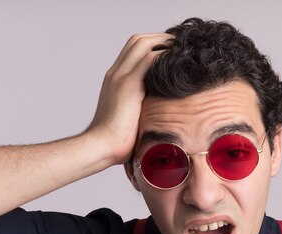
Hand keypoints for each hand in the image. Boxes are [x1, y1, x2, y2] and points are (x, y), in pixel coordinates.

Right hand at [87, 33, 173, 163]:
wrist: (101, 147)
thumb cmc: (115, 141)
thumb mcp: (130, 118)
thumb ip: (141, 109)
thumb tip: (159, 114)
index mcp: (114, 81)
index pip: (132, 51)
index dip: (152, 45)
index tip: (170, 51)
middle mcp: (115, 74)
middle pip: (137, 41)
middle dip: (159, 38)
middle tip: (179, 44)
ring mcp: (120, 77)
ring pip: (142, 44)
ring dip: (163, 42)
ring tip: (181, 47)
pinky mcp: (128, 85)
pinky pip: (148, 59)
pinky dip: (163, 55)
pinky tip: (177, 60)